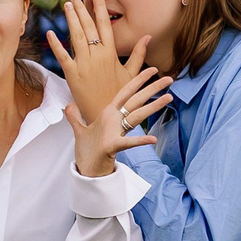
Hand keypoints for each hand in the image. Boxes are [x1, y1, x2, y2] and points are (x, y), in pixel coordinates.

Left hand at [45, 0, 148, 121]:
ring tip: (67, 5)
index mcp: (111, 53)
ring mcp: (84, 64)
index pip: (105, 24)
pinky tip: (51, 32)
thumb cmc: (122, 95)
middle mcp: (97, 56)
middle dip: (81, 8)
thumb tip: (147, 37)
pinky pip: (62, 56)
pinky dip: (56, 44)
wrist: (111, 116)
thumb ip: (139, 54)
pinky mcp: (72, 74)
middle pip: (88, 26)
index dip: (100, 7)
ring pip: (76, 37)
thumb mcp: (132, 73)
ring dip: (70, 20)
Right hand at [66, 61, 173, 176]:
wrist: (85, 170)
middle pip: (135, 100)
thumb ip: (76, 117)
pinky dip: (140, 141)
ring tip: (170, 97)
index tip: (153, 69)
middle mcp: (111, 119)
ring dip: (153, 106)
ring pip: (136, 116)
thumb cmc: (87, 151)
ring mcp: (112, 132)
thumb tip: (70, 105)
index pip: (125, 92)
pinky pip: (128, 143)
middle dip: (152, 88)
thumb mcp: (81, 130)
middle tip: (169, 78)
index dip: (138, 80)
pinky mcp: (111, 146)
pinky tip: (153, 139)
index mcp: (107, 114)